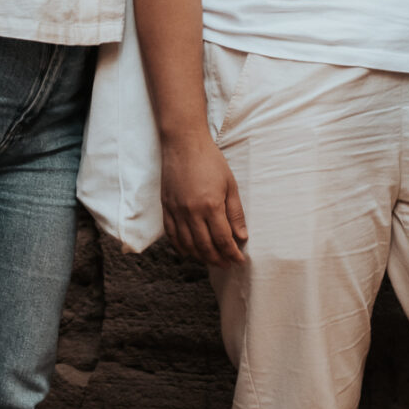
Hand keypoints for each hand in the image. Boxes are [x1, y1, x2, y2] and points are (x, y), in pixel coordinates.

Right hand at [160, 134, 248, 266]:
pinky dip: (181, 247)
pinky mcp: (166, 207)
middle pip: (205, 246)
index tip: (239, 260)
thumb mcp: (230, 185)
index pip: (223, 239)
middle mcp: (192, 212)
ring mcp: (176, 211)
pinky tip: (189, 252)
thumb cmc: (210, 161)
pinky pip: (172, 235)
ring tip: (211, 261)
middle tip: (227, 265)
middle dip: (218, 259)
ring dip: (200, 257)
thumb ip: (235, 213)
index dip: (232, 253)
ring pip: (188, 245)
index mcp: (211, 206)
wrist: (184, 143)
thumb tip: (242, 236)